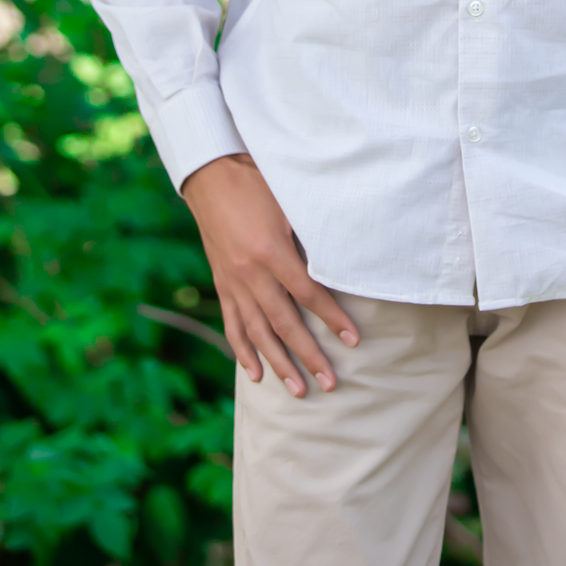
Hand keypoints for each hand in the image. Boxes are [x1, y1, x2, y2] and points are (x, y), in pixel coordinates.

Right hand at [181, 154, 358, 396]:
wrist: (211, 175)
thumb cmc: (258, 183)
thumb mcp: (290, 204)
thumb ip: (311, 236)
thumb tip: (341, 261)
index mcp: (271, 252)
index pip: (309, 295)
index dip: (333, 319)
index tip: (353, 340)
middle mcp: (250, 274)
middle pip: (285, 324)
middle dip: (309, 356)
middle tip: (330, 383)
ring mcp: (233, 282)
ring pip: (257, 332)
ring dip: (279, 363)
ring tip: (298, 390)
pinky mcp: (221, 283)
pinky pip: (233, 324)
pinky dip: (243, 351)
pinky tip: (256, 373)